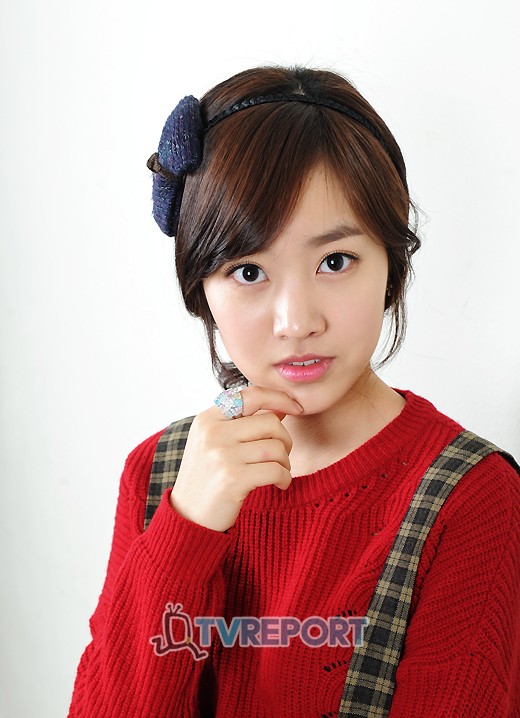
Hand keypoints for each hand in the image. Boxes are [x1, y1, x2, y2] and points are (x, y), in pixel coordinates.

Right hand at [169, 386, 302, 531]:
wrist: (188, 518)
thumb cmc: (207, 479)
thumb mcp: (214, 443)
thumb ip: (242, 423)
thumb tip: (280, 407)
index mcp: (208, 419)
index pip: (251, 395)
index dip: (279, 397)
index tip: (296, 407)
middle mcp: (212, 433)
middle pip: (270, 422)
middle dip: (285, 439)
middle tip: (281, 456)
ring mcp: (221, 455)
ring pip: (276, 447)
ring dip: (285, 462)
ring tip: (278, 472)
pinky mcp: (232, 479)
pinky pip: (275, 470)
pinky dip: (284, 478)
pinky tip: (279, 485)